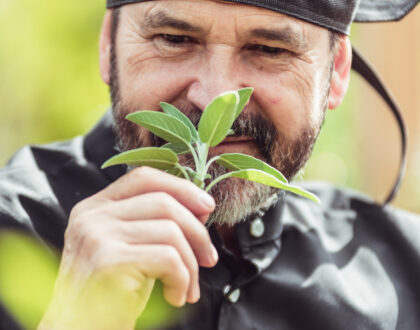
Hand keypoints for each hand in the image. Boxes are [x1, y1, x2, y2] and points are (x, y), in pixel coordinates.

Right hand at [38, 167, 216, 329]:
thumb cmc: (110, 294)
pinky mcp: (109, 261)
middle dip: (197, 231)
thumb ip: (155, 223)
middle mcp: (92, 217)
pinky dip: (182, 279)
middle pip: (164, 202)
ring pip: (171, 231)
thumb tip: (200, 207)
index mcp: (95, 208)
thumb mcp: (129, 248)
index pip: (144, 178)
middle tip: (209, 257)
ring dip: (191, 263)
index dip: (181, 187)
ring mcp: (98, 236)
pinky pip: (168, 258)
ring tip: (188, 286)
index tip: (207, 207)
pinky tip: (175, 296)